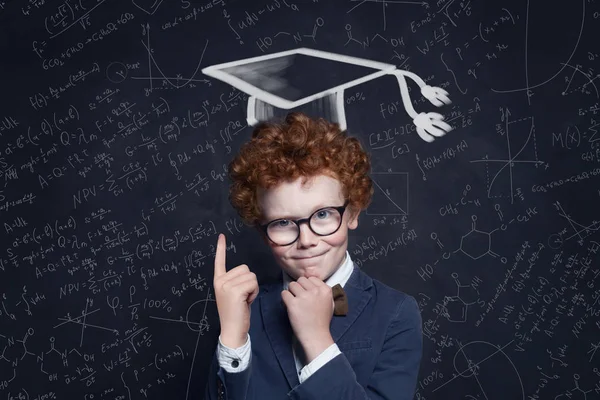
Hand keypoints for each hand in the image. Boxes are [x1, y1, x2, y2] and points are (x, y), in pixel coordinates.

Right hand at [213, 233, 258, 347]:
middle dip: (249, 282)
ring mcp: (226, 285)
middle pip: (245, 268)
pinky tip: (246, 302)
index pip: (219, 261)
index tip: (221, 236)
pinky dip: (254, 292)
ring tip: (244, 299)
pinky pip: (253, 283)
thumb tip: (245, 273)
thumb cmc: (236, 313)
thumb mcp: (233, 294)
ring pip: (251, 276)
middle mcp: (220, 281)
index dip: (221, 248)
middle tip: (243, 297)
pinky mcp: (234, 291)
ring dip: (253, 288)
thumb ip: (236, 282)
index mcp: (218, 281)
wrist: (232, 330)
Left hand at [281, 277, 334, 359]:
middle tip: (300, 297)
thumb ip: (324, 291)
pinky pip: (284, 293)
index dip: (307, 285)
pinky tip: (288, 305)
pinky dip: (284, 299)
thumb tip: (314, 283)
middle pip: (301, 280)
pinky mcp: (293, 304)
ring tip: (294, 301)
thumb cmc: (322, 321)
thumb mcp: (330, 303)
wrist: (315, 335)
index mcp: (325, 290)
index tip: (307, 293)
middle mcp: (315, 291)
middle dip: (299, 287)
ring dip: (291, 292)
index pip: (312, 278)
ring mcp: (304, 297)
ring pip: (291, 284)